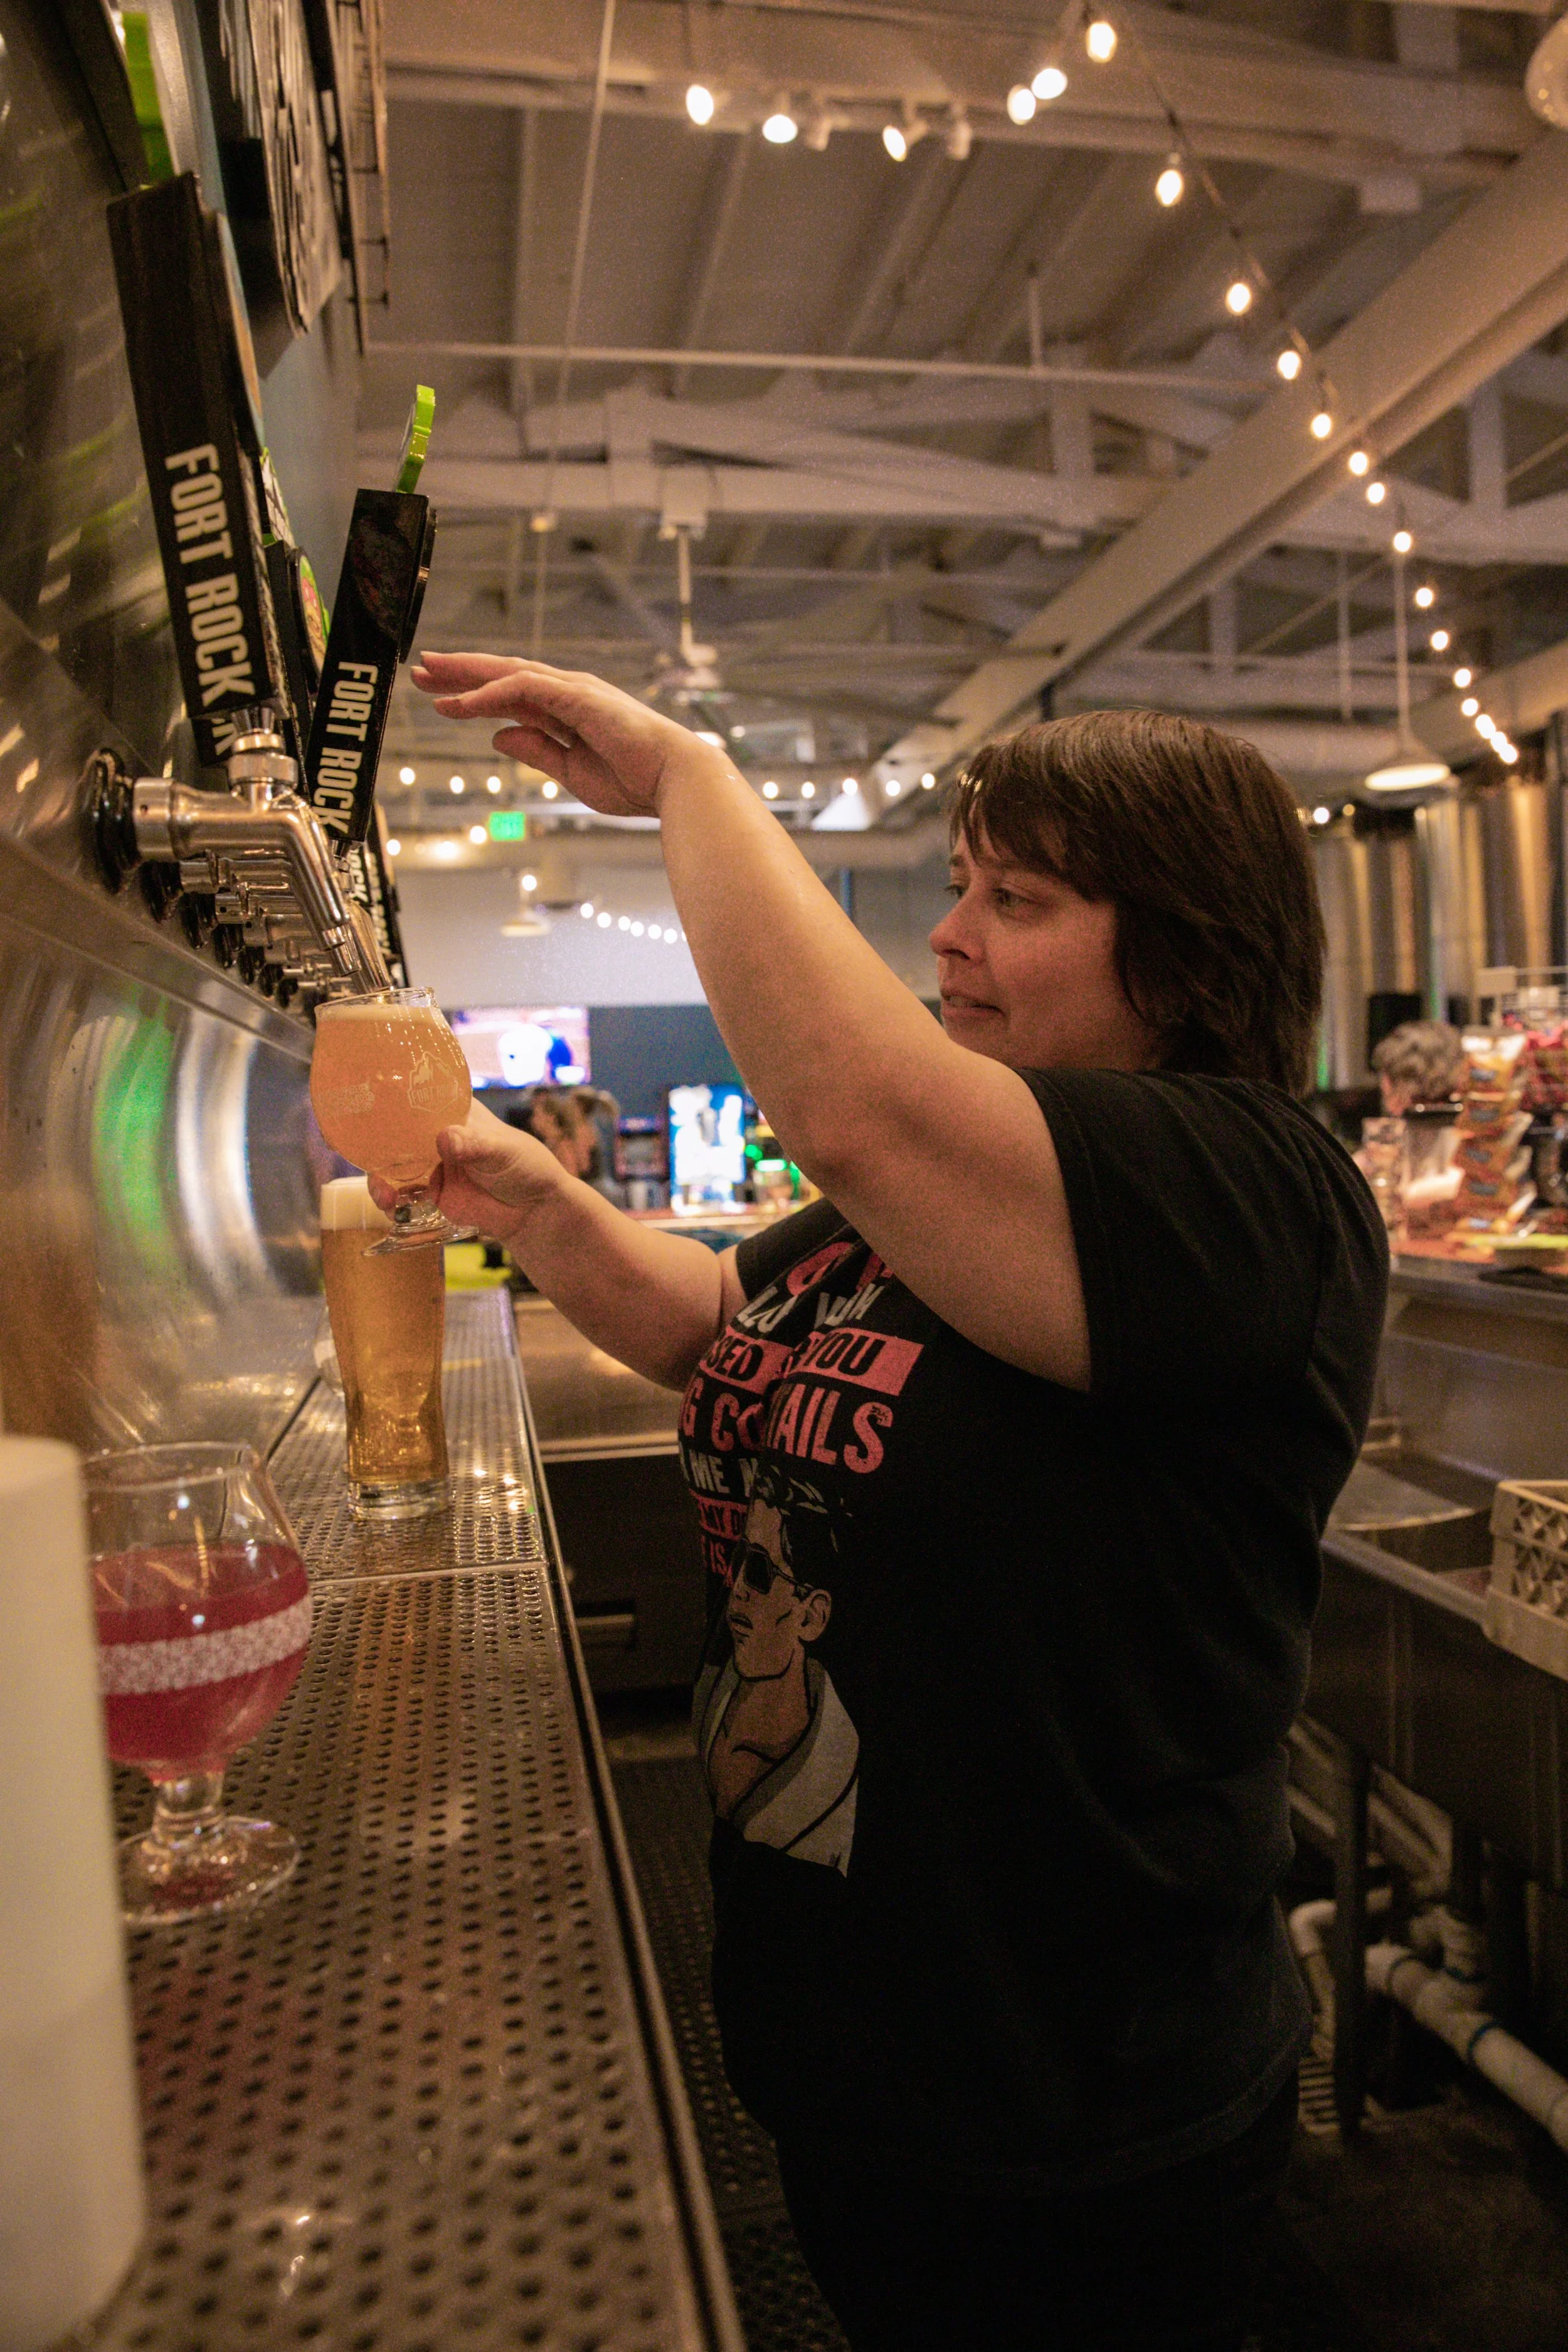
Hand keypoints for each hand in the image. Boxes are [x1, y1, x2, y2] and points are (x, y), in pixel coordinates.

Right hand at [368, 1100, 563, 1243]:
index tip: (368, 1103)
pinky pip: (402, 1194)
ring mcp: (431, 1164)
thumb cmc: (525, 1167)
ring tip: (384, 1193)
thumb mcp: (501, 1151)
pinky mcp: (431, 1192)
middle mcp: (436, 1134)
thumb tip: (444, 1139)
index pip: (416, 1096)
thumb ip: (474, 1145)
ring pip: (393, 1165)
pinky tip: (391, 1205)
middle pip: (396, 1134)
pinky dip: (391, 1199)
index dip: (390, 1099)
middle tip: (368, 1156)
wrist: (534, 1212)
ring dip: (381, 1177)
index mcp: (453, 1111)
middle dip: (377, 1145)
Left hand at [409, 650, 723, 817]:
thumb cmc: (634, 780)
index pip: (511, 693)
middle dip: (460, 671)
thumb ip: (535, 750)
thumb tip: (498, 736)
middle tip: (420, 669)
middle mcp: (568, 691)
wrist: (674, 782)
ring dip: (466, 673)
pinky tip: (461, 703)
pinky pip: (523, 689)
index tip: (439, 695)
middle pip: (502, 674)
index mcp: (568, 709)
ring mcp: (573, 690)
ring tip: (428, 675)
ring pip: (507, 673)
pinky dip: (489, 694)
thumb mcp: (569, 771)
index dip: (473, 692)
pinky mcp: (577, 696)